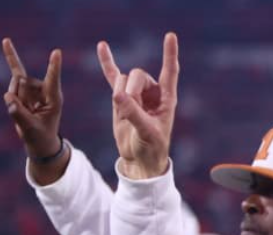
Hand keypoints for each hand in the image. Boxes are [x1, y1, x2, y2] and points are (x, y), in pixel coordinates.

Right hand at [2, 38, 63, 160]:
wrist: (39, 140)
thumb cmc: (39, 136)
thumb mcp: (30, 129)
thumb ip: (19, 114)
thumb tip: (8, 98)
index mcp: (54, 99)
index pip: (52, 80)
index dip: (53, 67)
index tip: (57, 52)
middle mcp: (45, 90)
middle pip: (23, 83)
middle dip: (17, 96)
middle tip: (27, 114)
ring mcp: (34, 87)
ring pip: (15, 83)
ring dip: (14, 97)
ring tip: (24, 111)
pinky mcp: (24, 86)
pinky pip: (15, 69)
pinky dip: (10, 56)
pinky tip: (6, 41)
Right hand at [97, 32, 178, 179]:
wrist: (140, 159)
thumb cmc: (151, 148)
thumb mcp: (147, 133)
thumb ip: (134, 114)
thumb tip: (118, 96)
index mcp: (166, 98)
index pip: (170, 71)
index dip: (169, 54)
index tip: (170, 36)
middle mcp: (152, 92)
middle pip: (138, 75)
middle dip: (130, 89)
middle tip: (129, 107)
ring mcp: (136, 94)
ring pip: (123, 80)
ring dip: (120, 93)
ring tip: (123, 111)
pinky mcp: (121, 98)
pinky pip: (113, 77)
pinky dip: (107, 63)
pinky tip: (102, 46)